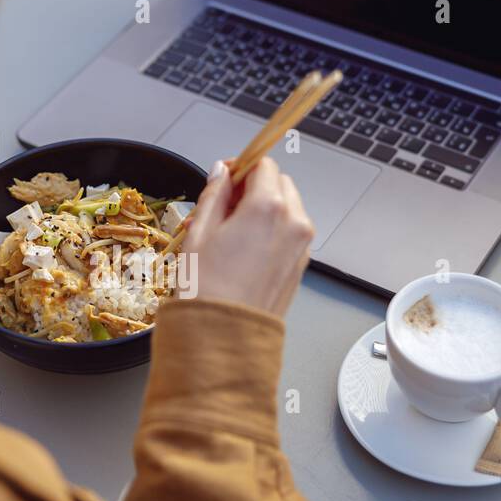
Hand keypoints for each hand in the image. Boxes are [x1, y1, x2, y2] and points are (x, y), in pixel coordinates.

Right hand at [182, 156, 313, 316]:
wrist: (222, 335)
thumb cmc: (207, 290)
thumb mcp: (200, 230)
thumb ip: (215, 194)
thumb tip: (221, 174)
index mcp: (269, 206)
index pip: (263, 164)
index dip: (240, 167)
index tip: (224, 178)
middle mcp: (293, 222)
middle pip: (279, 184)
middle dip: (253, 189)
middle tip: (222, 206)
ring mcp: (301, 245)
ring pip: (287, 209)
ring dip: (262, 210)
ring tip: (228, 232)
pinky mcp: (300, 265)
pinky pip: (288, 234)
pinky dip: (270, 231)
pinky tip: (242, 250)